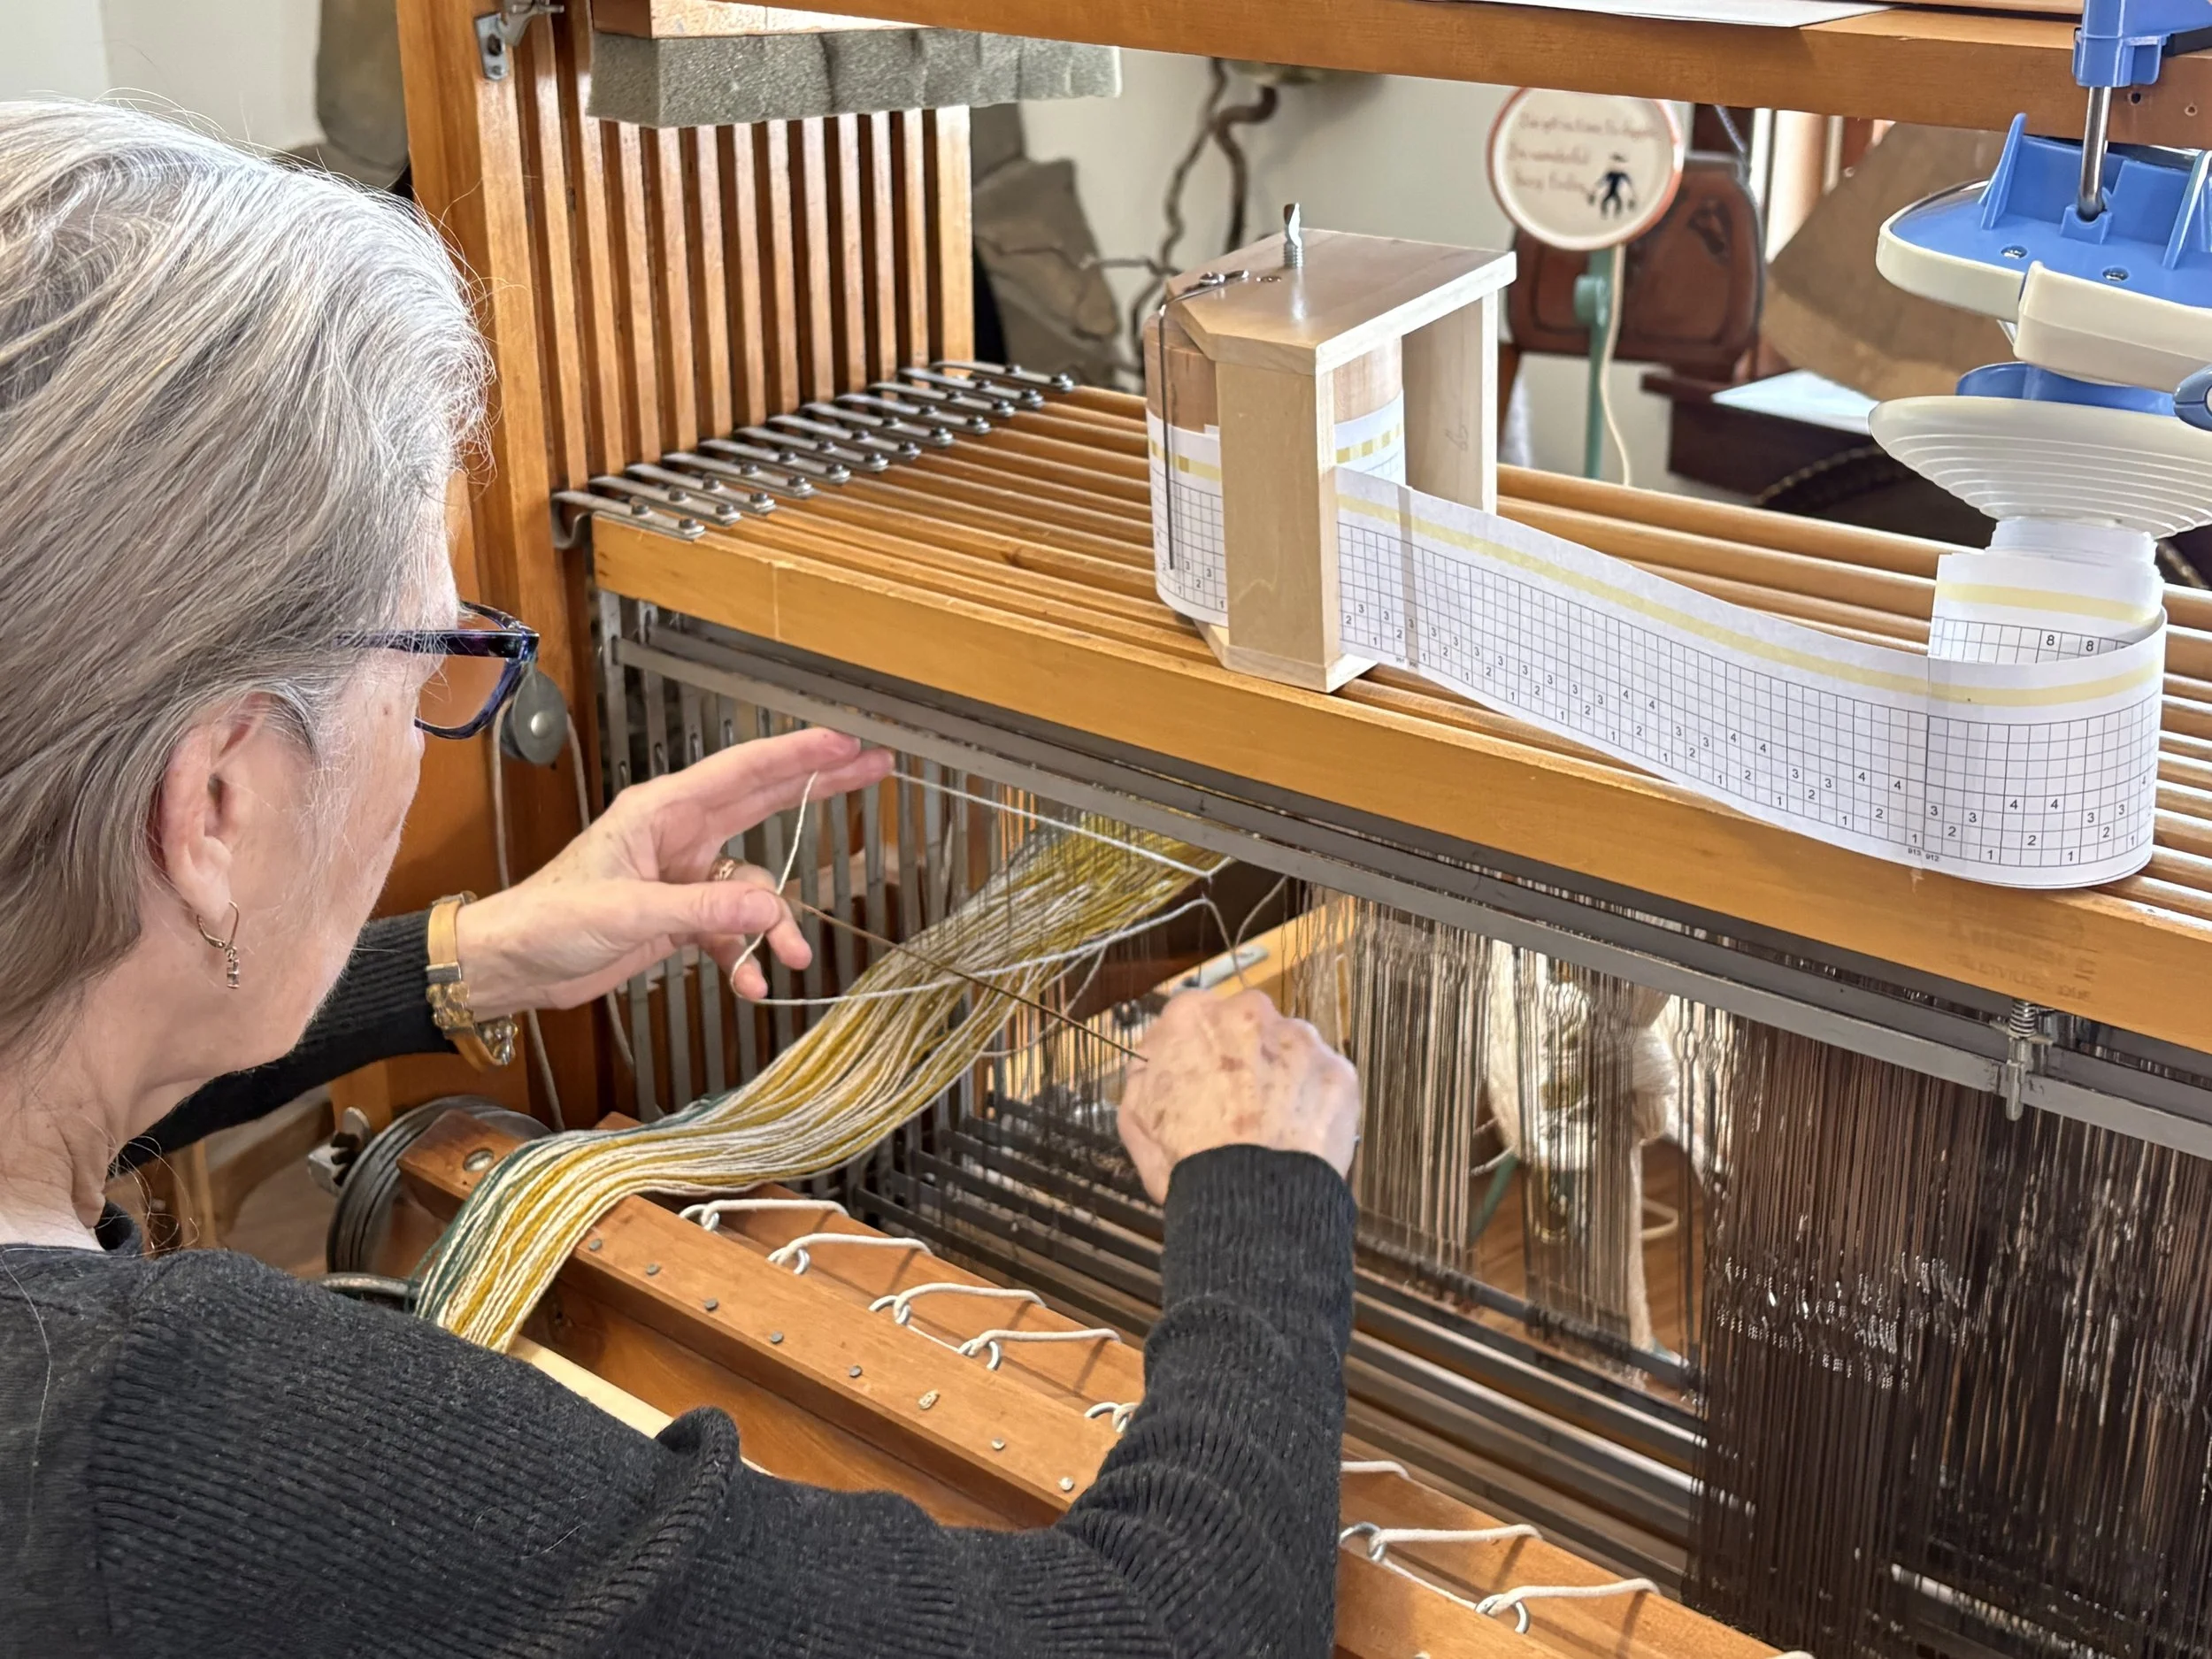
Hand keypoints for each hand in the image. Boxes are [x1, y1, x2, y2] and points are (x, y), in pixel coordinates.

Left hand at [453, 728, 893, 1014]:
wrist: (512, 965)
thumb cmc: (548, 919)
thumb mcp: (628, 910)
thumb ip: (703, 911)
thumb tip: (768, 913)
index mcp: (662, 812)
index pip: (743, 771)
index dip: (799, 754)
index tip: (846, 741)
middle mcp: (680, 836)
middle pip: (764, 803)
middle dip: (818, 789)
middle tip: (874, 768)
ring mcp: (684, 877)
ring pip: (754, 889)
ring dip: (775, 925)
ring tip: (792, 956)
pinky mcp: (681, 917)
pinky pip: (732, 932)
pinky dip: (743, 958)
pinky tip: (748, 985)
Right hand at [1117, 989, 1358, 1202]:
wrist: (1253, 1201)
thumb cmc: (1188, 1162)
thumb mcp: (1135, 1117)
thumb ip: (1144, 1072)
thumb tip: (1155, 1058)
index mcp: (1192, 1017)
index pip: (1191, 1017)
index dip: (1193, 1051)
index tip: (1197, 1078)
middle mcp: (1249, 1012)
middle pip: (1243, 1024)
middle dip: (1241, 1055)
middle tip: (1236, 1103)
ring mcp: (1299, 1038)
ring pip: (1287, 1046)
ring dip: (1280, 1072)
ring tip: (1272, 1123)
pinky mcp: (1338, 1068)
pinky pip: (1323, 1077)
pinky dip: (1314, 1098)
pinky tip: (1299, 1132)